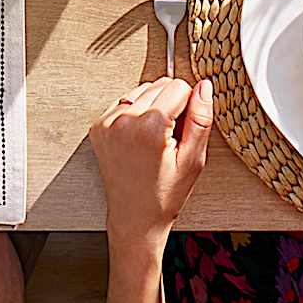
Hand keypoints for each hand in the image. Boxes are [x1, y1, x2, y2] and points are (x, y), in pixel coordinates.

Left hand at [89, 77, 211, 254]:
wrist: (135, 217)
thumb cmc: (164, 195)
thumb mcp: (192, 160)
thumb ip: (200, 119)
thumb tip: (204, 87)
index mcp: (148, 127)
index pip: (178, 86)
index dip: (189, 106)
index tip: (184, 129)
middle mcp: (123, 119)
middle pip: (159, 85)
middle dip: (171, 105)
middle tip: (170, 138)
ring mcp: (106, 122)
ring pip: (141, 90)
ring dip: (153, 106)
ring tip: (155, 139)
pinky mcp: (98, 126)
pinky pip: (124, 102)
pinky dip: (135, 113)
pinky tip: (140, 138)